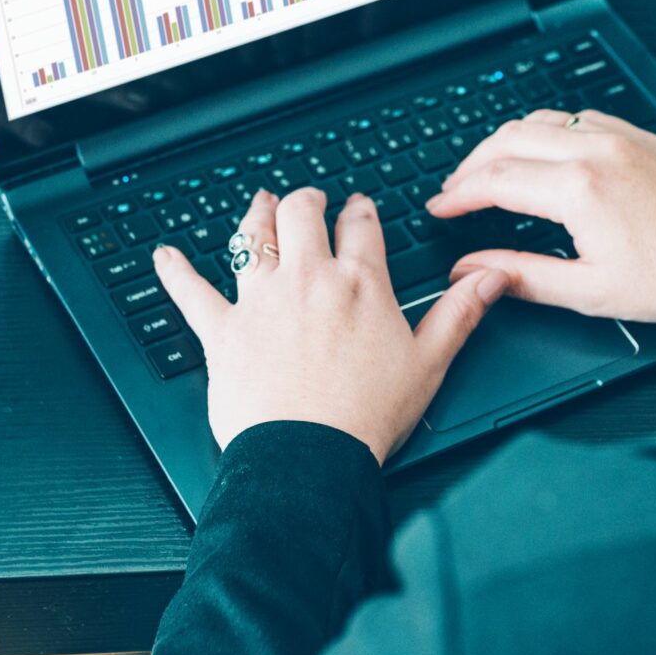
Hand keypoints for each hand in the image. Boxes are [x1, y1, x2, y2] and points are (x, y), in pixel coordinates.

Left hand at [156, 188, 510, 462]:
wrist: (311, 456)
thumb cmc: (367, 417)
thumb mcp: (430, 363)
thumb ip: (460, 313)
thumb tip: (492, 278)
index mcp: (358, 285)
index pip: (360, 226)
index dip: (359, 210)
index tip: (358, 206)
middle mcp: (307, 281)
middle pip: (302, 216)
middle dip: (305, 200)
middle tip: (308, 198)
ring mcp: (261, 301)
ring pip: (252, 238)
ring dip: (255, 215)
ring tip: (258, 204)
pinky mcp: (222, 331)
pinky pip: (191, 292)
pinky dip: (174, 271)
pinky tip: (163, 256)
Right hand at [428, 110, 655, 323]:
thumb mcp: (591, 291)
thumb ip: (522, 276)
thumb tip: (473, 270)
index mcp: (579, 189)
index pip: (495, 180)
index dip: (458, 195)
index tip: (440, 209)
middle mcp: (595, 150)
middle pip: (507, 139)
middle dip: (471, 165)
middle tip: (455, 191)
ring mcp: (618, 135)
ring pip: (539, 120)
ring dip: (505, 142)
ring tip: (489, 171)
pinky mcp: (637, 133)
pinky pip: (574, 118)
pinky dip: (543, 132)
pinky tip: (540, 154)